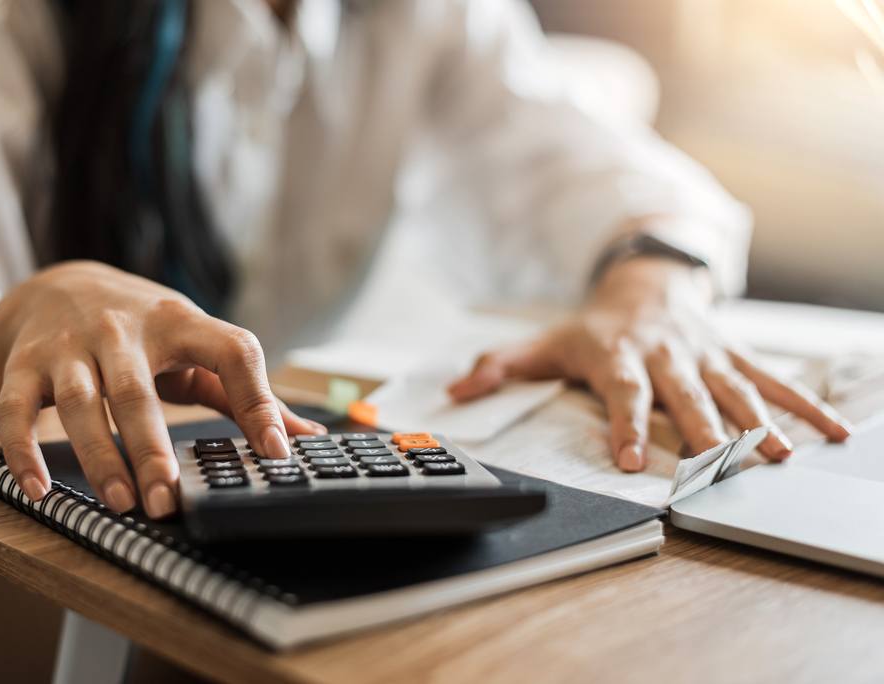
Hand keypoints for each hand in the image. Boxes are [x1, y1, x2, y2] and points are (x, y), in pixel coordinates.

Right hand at [0, 262, 320, 515]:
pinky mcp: (24, 365)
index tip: (276, 453)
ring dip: (98, 454)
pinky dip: (22, 451)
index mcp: (181, 323)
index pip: (231, 351)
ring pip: (79, 403)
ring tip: (121, 502)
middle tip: (167, 501)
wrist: (58, 285)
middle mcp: (121, 331)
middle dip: (152, 448)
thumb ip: (247, 392)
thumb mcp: (197, 345)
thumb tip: (309, 439)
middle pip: (136, 391)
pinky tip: (39, 490)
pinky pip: (17, 410)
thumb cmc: (146, 329)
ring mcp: (68, 347)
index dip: (257, 400)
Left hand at [448, 258, 852, 470]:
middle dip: (704, 432)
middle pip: (687, 396)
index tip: (626, 460)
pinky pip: (774, 381)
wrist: (646, 282)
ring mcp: (706, 356)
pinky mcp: (734, 357)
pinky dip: (805, 407)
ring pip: (737, 391)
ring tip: (781, 458)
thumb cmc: (594, 326)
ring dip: (761, 425)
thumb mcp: (545, 342)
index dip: (624, 426)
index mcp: (619, 356)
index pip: (623, 393)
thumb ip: (501, 367)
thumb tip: (456, 391)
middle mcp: (667, 356)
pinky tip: (832, 435)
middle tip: (719, 467)